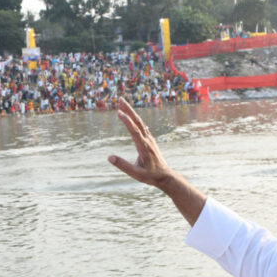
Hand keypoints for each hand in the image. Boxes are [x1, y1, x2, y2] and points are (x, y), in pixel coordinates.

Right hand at [108, 97, 206, 225]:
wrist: (166, 177)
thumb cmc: (151, 176)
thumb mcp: (136, 174)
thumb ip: (123, 165)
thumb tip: (110, 157)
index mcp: (143, 147)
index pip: (134, 130)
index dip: (126, 121)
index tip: (118, 112)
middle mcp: (147, 140)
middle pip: (137, 121)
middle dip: (128, 110)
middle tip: (120, 99)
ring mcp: (150, 140)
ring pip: (140, 123)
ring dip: (131, 113)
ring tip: (122, 105)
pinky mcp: (150, 142)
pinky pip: (142, 127)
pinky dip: (135, 120)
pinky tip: (132, 119)